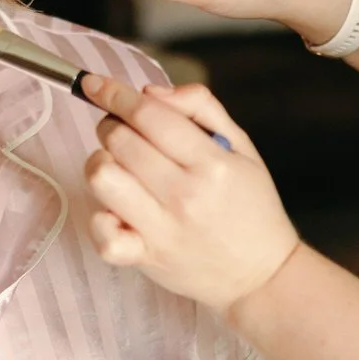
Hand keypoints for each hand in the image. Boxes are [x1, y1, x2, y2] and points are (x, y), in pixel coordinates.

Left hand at [82, 76, 299, 314]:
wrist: (262, 274)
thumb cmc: (251, 208)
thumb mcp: (242, 146)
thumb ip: (200, 108)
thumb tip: (149, 93)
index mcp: (211, 163)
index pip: (149, 115)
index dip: (115, 94)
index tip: (96, 85)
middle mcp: (184, 194)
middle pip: (119, 141)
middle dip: (111, 126)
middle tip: (124, 132)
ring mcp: (162, 228)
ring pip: (102, 178)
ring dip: (102, 164)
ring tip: (121, 168)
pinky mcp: (145, 257)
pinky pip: (102, 233)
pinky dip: (100, 217)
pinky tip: (117, 210)